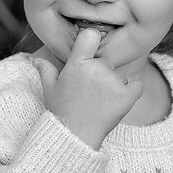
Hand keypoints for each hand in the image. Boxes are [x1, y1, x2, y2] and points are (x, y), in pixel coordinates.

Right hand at [32, 29, 143, 149]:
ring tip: (101, 101)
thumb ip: (46, 70)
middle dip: (101, 73)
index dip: (92, 40)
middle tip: (91, 91)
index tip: (91, 49)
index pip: (90, 36)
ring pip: (120, 75)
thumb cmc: (61, 111)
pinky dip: (132, 91)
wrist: (75, 135)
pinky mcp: (127, 96)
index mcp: (77, 64)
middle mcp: (96, 69)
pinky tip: (121, 99)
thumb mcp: (50, 89)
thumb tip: (35, 60)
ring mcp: (113, 82)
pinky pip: (137, 86)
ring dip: (115, 84)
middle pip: (106, 61)